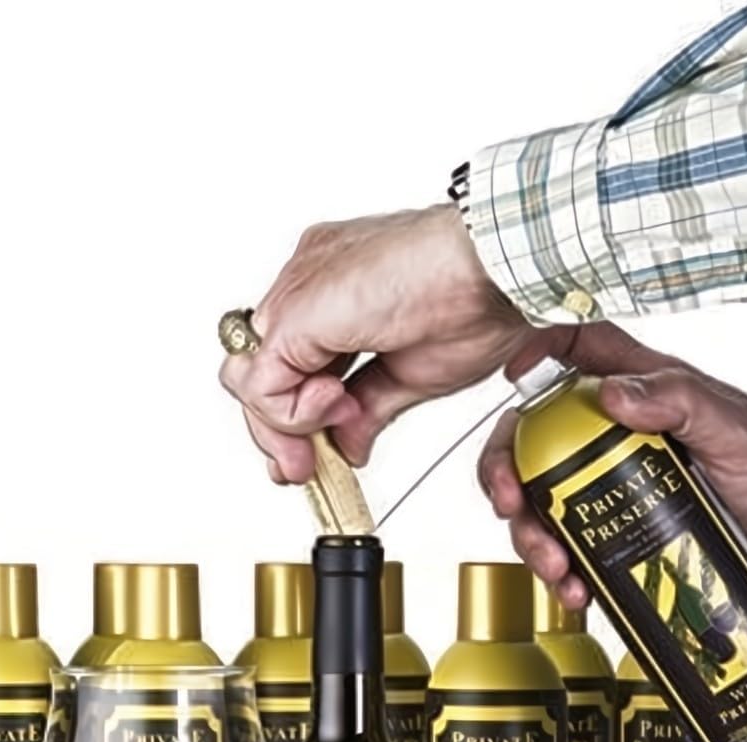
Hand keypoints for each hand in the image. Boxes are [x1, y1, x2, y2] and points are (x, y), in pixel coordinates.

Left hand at [219, 203, 569, 481]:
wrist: (496, 271)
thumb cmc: (477, 300)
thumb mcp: (412, 375)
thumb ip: (369, 409)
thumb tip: (349, 444)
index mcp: (337, 294)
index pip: (289, 363)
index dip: (295, 415)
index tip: (316, 454)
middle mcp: (311, 284)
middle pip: (261, 370)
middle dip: (280, 430)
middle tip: (305, 466)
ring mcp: (300, 290)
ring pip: (250, 374)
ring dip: (287, 422)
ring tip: (339, 421)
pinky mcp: (296, 310)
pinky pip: (261, 380)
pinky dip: (293, 412)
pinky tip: (338, 405)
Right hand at [480, 325, 746, 606]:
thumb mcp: (734, 427)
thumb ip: (678, 399)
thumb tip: (613, 393)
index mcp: (645, 392)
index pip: (580, 351)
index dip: (538, 352)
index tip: (512, 376)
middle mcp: (618, 436)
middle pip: (535, 437)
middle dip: (506, 468)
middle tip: (508, 501)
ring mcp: (615, 485)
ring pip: (544, 500)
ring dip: (532, 533)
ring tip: (555, 563)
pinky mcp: (621, 531)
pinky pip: (574, 546)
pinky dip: (564, 569)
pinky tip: (576, 586)